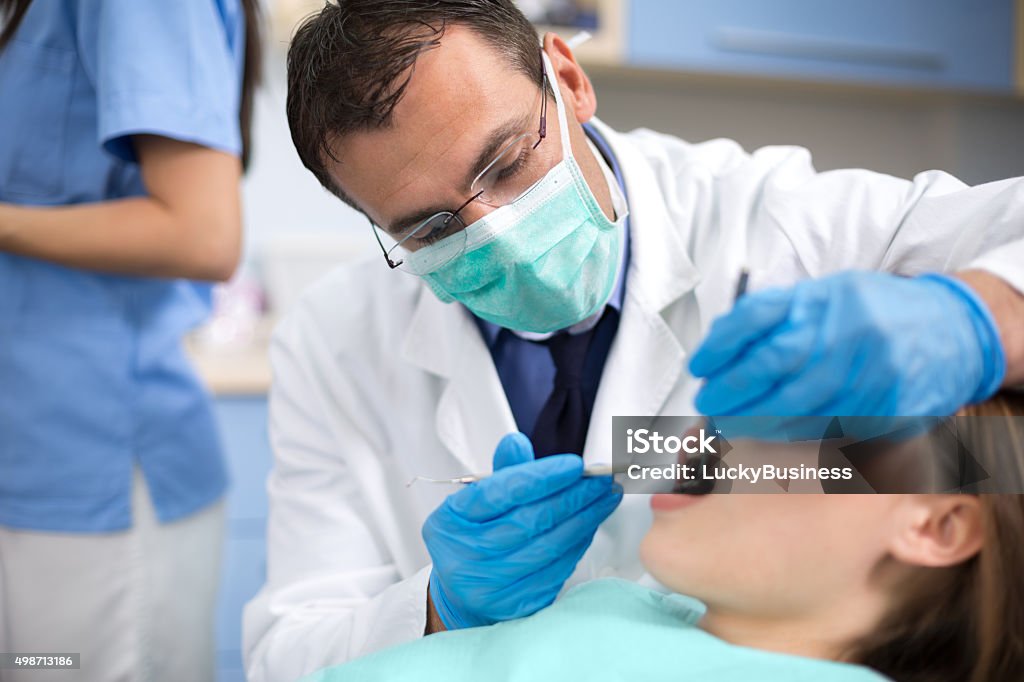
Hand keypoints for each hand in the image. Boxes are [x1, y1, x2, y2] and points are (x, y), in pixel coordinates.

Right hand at [422, 433, 621, 629]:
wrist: (459, 593)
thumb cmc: (471, 538)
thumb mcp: (475, 502)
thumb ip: (502, 473)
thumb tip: (517, 442)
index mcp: (450, 520)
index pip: (499, 493)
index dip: (541, 477)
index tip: (575, 465)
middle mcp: (465, 556)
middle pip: (529, 520)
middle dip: (573, 496)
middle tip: (600, 480)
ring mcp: (488, 585)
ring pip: (548, 547)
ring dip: (584, 520)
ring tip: (605, 499)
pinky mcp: (514, 606)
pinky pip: (556, 571)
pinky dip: (577, 545)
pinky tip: (589, 526)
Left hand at [689, 271, 1004, 416]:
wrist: (954, 331)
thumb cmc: (875, 313)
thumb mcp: (827, 296)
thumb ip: (778, 318)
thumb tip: (719, 350)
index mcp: (825, 297)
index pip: (757, 317)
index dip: (720, 344)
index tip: (699, 366)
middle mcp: (847, 331)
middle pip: (772, 364)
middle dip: (731, 392)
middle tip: (709, 406)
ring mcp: (870, 372)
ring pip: (798, 407)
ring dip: (756, 422)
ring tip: (731, 427)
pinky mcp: (889, 408)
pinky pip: (829, 429)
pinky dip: (794, 435)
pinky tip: (774, 434)